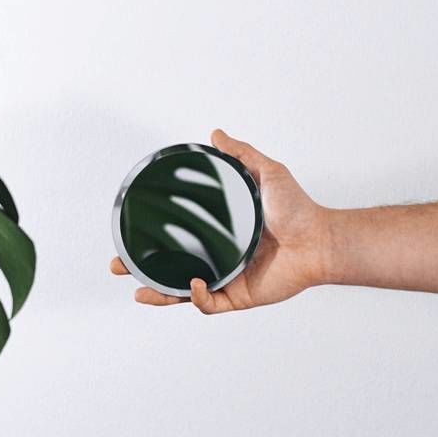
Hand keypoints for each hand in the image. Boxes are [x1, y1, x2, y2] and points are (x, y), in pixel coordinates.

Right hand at [110, 129, 329, 312]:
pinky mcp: (239, 297)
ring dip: (158, 293)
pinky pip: (210, 304)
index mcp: (219, 231)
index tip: (128, 230)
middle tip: (118, 264)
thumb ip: (240, 154)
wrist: (320, 238)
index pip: (177, 235)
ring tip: (138, 289)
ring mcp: (227, 278)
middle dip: (141, 270)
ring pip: (182, 292)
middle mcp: (218, 256)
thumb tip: (215, 132)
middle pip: (169, 267)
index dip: (151, 236)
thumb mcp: (266, 172)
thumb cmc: (298, 207)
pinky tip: (190, 284)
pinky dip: (196, 296)